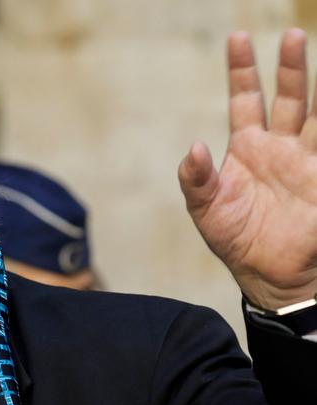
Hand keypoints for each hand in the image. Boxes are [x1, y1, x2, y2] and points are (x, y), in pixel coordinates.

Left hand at [179, 29, 316, 309]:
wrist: (267, 274)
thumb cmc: (234, 239)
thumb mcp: (205, 209)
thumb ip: (196, 179)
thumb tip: (194, 148)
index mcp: (247, 147)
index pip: (245, 99)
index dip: (242, 70)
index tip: (238, 39)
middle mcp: (280, 146)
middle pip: (289, 97)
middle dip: (290, 67)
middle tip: (292, 36)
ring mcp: (306, 161)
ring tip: (310, 54)